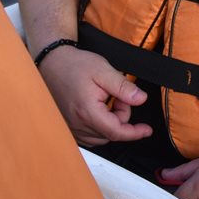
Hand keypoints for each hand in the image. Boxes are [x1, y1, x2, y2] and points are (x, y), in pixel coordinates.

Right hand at [36, 45, 151, 146]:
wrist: (53, 63)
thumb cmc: (74, 65)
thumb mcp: (104, 71)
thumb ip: (124, 87)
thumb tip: (141, 99)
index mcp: (87, 112)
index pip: (116, 131)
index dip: (135, 132)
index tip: (146, 130)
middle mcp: (77, 124)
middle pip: (110, 133)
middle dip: (121, 116)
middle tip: (118, 95)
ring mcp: (71, 127)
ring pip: (101, 136)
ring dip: (110, 121)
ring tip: (107, 99)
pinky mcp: (68, 126)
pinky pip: (90, 135)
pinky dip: (100, 125)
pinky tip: (99, 108)